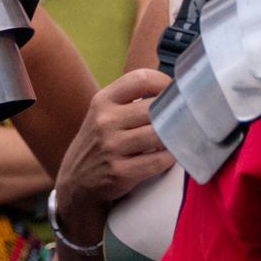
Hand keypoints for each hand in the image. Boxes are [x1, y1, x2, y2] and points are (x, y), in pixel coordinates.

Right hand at [55, 68, 173, 218]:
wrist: (76, 182)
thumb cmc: (99, 144)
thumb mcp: (102, 115)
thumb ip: (129, 102)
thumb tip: (172, 92)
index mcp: (103, 101)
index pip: (140, 79)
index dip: (164, 83)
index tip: (173, 94)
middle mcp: (105, 121)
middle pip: (155, 108)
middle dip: (173, 114)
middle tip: (184, 119)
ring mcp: (111, 147)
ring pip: (159, 135)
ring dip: (174, 137)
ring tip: (178, 138)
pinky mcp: (120, 172)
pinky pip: (158, 161)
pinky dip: (170, 158)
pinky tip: (170, 156)